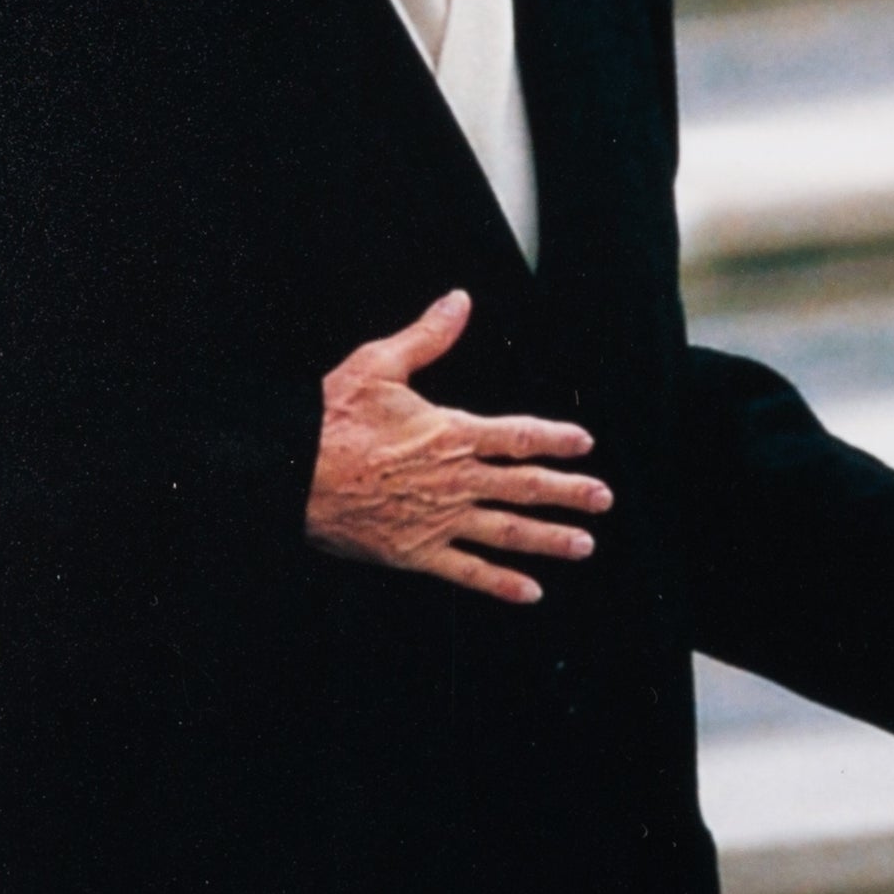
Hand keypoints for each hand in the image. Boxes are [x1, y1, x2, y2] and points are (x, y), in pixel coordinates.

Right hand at [307, 290, 609, 605]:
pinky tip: (531, 592)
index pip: (519, 437)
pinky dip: (501, 584)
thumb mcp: (377, 366)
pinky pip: (468, 572)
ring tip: (584, 545)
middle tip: (604, 499)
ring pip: (507, 532)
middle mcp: (455, 480)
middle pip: (526, 487)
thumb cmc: (328, 419)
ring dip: (549, 539)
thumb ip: (426, 337)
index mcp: (451, 434)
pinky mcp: (416, 552)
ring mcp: (438, 520)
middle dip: (569, 493)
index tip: (585, 444)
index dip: (556, 440)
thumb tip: (459, 301)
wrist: (289, 474)